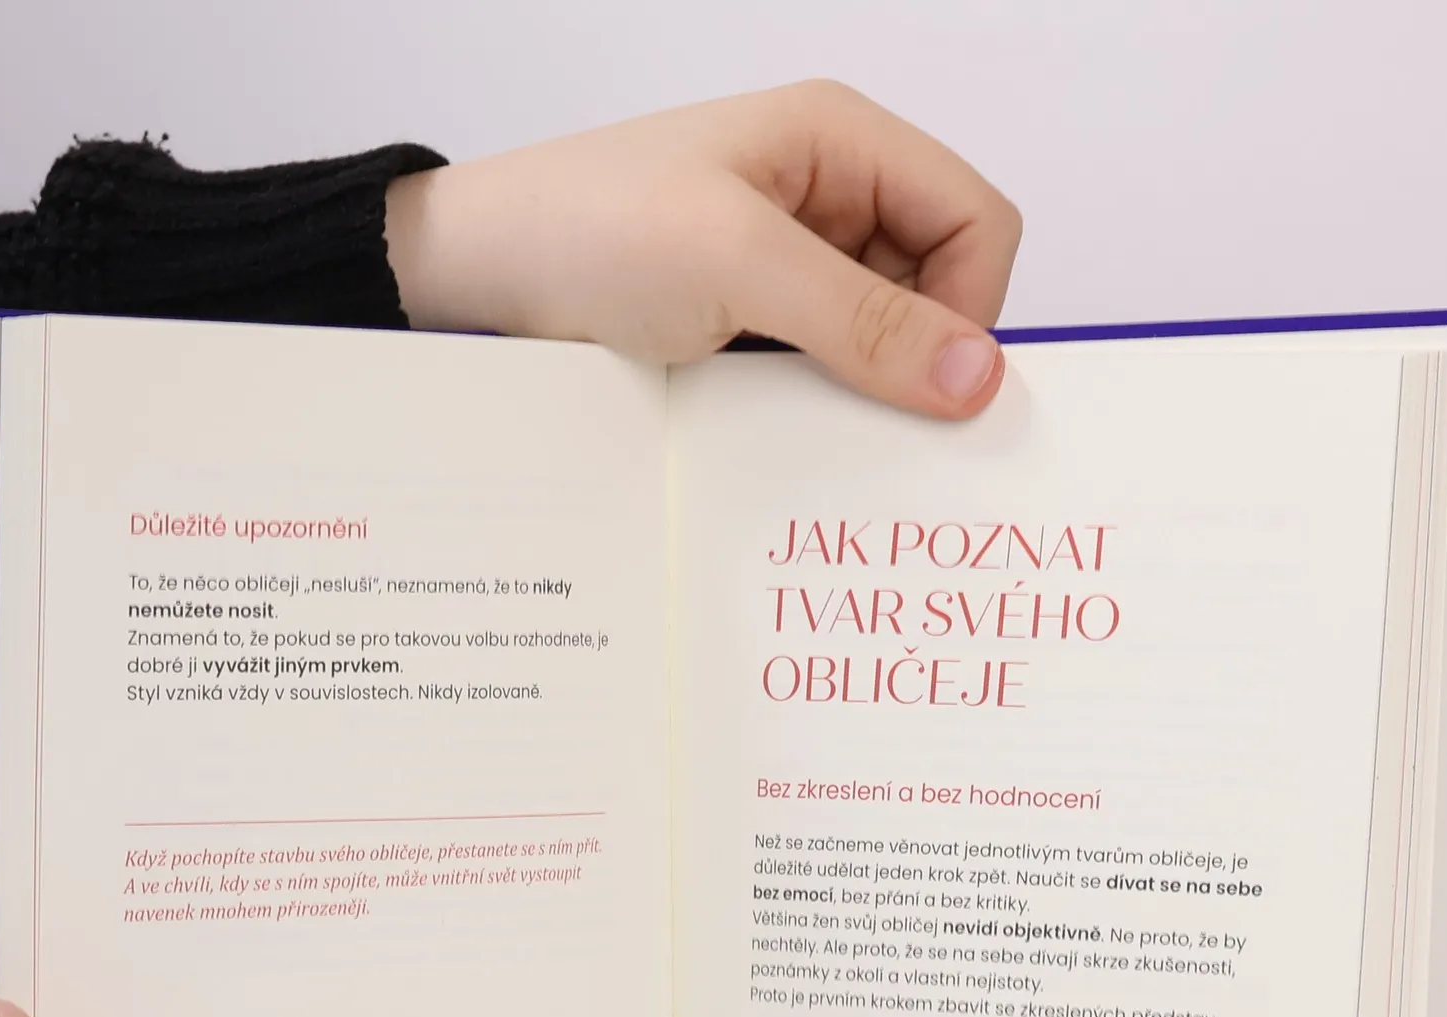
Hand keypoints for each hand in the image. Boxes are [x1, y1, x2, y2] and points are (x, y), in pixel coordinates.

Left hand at [384, 81, 1020, 418]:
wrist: (469, 283)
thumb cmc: (585, 232)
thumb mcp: (736, 263)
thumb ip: (862, 318)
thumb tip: (977, 376)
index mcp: (840, 144)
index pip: (975, 222)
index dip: (970, 305)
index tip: (932, 385)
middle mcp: (826, 202)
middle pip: (937, 292)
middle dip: (918, 361)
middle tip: (877, 430)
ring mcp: (787, 272)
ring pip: (881, 348)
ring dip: (863, 397)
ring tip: (809, 431)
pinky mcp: (751, 333)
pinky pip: (822, 381)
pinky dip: (818, 415)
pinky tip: (784, 442)